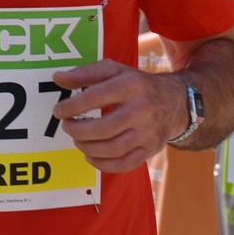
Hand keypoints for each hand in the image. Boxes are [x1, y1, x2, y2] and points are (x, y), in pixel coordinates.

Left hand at [52, 60, 183, 173]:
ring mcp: (147, 132)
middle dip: (78, 130)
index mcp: (130, 86)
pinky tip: (90, 156)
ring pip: (113, 149)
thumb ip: (85, 73)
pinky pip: (124, 164)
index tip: (59, 111)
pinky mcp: (150, 149)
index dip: (73, 107)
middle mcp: (141, 110)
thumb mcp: (114, 70)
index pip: (96, 97)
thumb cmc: (137, 85)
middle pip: (103, 128)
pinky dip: (103, 164)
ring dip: (88, 148)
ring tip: (78, 140)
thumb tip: (58, 78)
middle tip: (67, 127)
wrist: (175, 101)